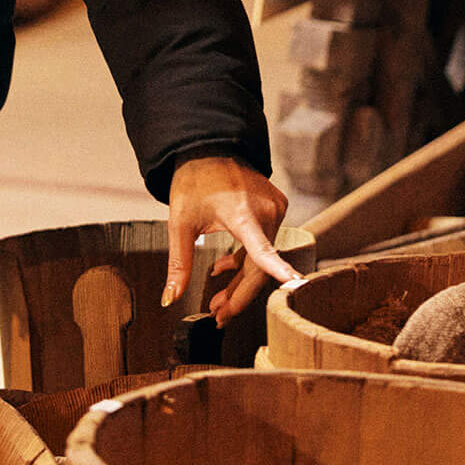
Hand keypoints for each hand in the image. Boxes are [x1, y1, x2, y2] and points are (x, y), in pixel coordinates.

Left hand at [163, 156, 298, 325]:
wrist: (208, 148)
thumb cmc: (194, 181)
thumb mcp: (179, 223)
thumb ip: (179, 264)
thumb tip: (171, 298)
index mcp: (241, 213)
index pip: (263, 248)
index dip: (277, 269)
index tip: (294, 284)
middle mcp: (265, 211)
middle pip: (259, 266)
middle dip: (238, 295)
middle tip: (219, 316)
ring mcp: (275, 208)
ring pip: (262, 257)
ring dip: (240, 280)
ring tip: (218, 300)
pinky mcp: (277, 207)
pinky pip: (264, 242)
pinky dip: (247, 259)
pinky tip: (225, 268)